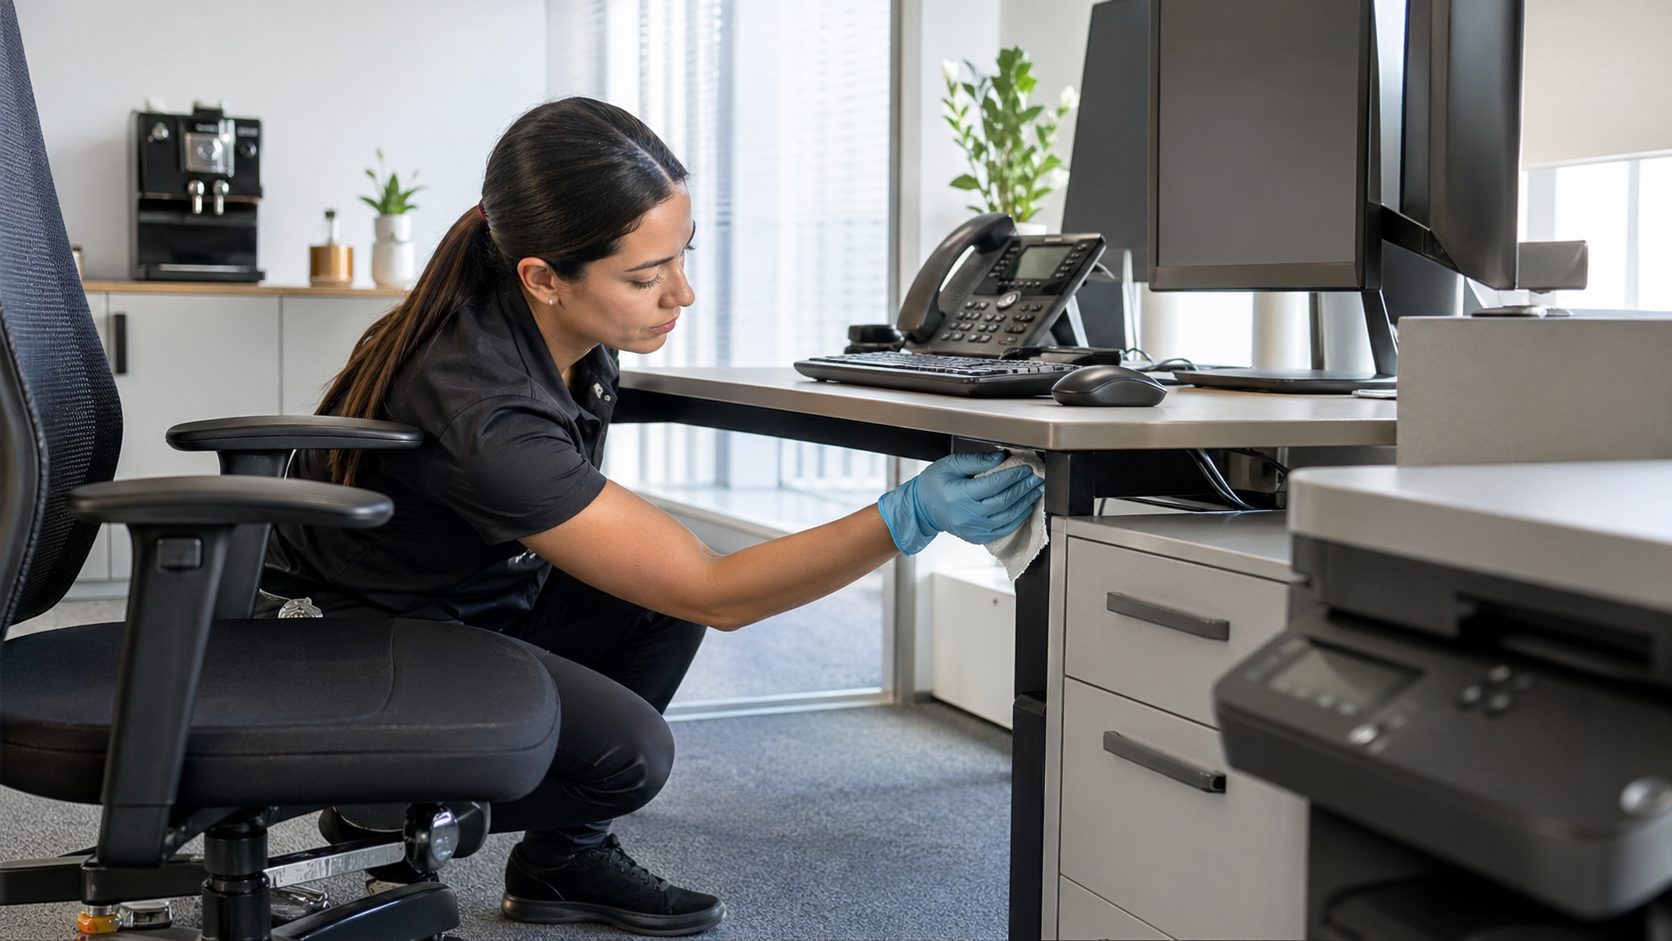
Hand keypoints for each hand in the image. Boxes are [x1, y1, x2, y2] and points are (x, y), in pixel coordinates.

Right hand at [876, 452, 1044, 554]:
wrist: (922, 508)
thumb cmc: (934, 484)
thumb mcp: (951, 465)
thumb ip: (977, 461)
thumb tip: (1001, 458)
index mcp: (960, 495)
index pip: (994, 485)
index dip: (1013, 476)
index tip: (1025, 468)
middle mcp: (968, 515)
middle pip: (1004, 501)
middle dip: (1024, 488)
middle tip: (1036, 478)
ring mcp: (973, 528)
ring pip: (1007, 518)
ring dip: (1025, 504)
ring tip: (1034, 491)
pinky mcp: (977, 536)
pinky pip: (1002, 530)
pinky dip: (1017, 519)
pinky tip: (1024, 508)